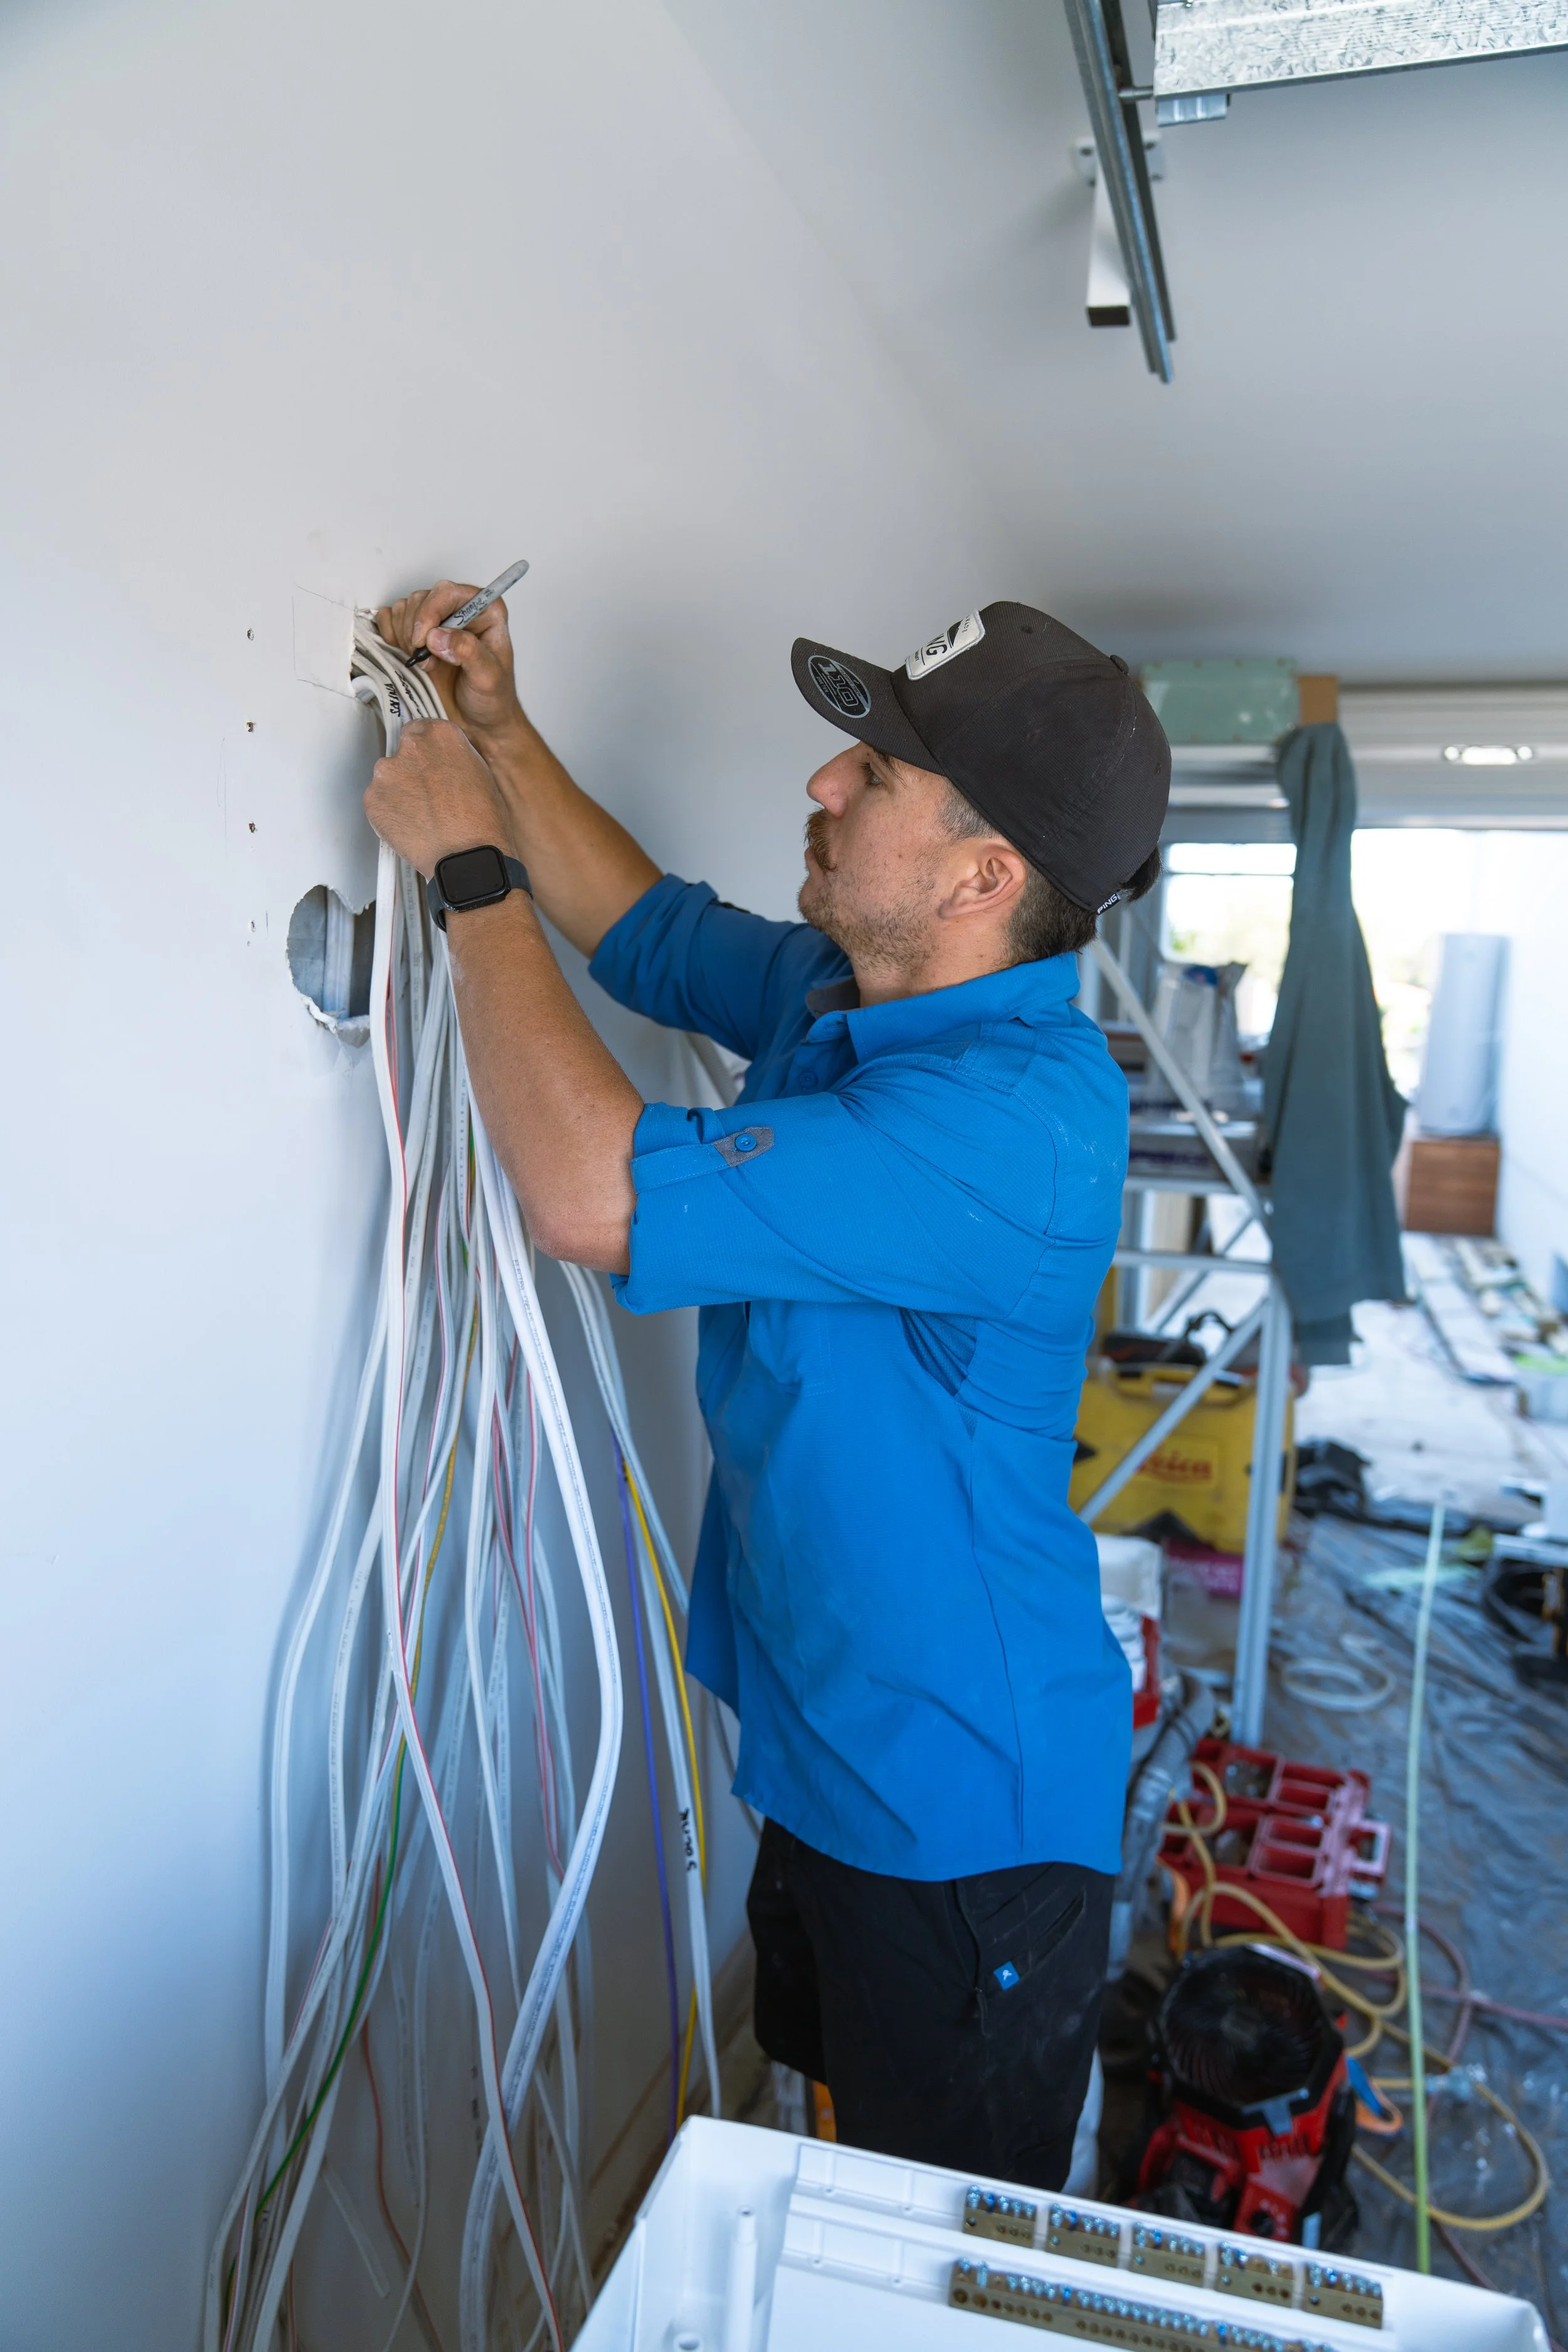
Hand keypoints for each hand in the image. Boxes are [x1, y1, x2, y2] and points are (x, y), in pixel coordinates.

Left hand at [364, 719, 512, 877]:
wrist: (466, 858)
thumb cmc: (482, 822)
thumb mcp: (480, 774)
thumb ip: (455, 757)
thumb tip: (444, 760)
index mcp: (440, 735)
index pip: (421, 729)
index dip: (426, 752)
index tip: (429, 765)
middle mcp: (410, 746)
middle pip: (402, 751)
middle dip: (411, 769)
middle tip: (427, 796)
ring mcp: (387, 772)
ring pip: (388, 777)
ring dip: (398, 791)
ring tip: (420, 816)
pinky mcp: (372, 799)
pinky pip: (378, 801)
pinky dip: (388, 812)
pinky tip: (410, 827)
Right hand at [375, 579, 522, 746]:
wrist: (480, 724)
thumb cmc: (492, 699)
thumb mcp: (488, 678)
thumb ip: (468, 652)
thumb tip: (438, 635)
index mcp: (484, 610)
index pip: (447, 592)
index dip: (429, 613)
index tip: (422, 641)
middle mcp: (458, 610)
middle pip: (421, 598)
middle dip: (416, 630)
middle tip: (426, 661)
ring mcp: (436, 620)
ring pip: (404, 608)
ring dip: (404, 636)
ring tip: (423, 663)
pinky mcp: (416, 633)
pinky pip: (390, 619)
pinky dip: (390, 635)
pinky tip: (407, 655)